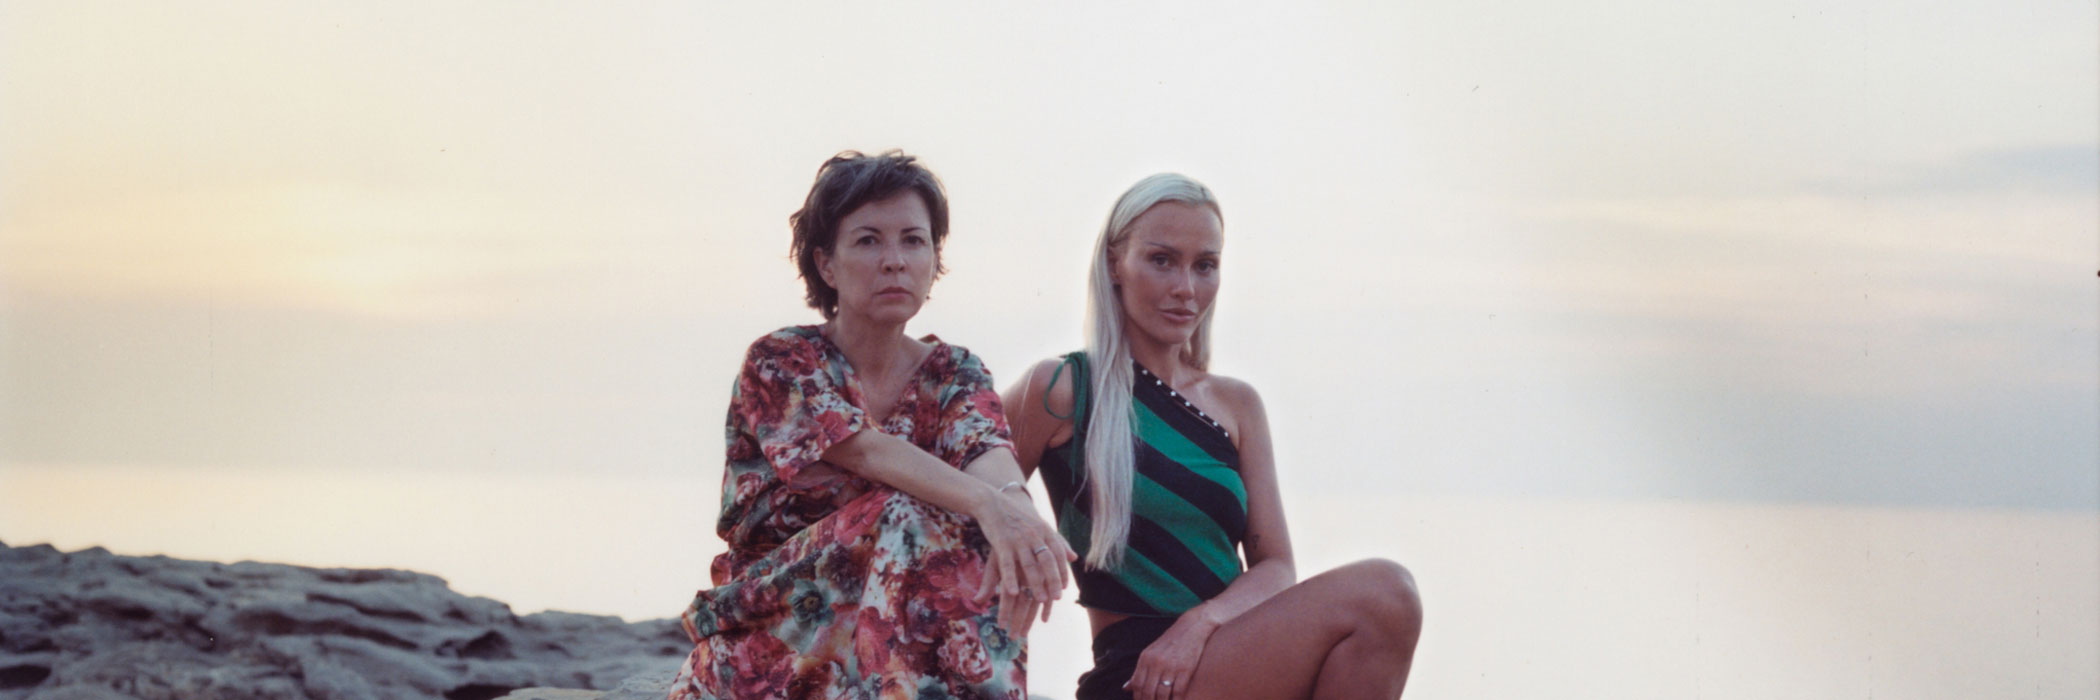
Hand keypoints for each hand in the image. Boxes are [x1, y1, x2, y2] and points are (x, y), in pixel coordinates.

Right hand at [969, 486, 1074, 633]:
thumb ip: (1058, 542)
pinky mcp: (1001, 543)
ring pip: (1029, 565)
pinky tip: (1014, 593)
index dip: (1062, 570)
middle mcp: (1033, 535)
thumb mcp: (1039, 526)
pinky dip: (1011, 579)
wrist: (991, 502)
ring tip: (1041, 600)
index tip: (1065, 587)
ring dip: (1036, 584)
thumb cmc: (1017, 517)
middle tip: (1057, 597)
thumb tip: (1075, 557)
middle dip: (1053, 580)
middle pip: (1047, 560)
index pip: (1058, 553)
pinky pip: (1008, 564)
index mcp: (1044, 530)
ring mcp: (1017, 539)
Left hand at [1125, 612, 1218, 699]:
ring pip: (1162, 694)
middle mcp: (1156, 663)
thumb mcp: (1150, 654)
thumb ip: (1138, 672)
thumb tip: (1125, 688)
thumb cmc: (1169, 643)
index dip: (1138, 698)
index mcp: (1146, 659)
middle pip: (1148, 691)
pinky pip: (1178, 691)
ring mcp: (1171, 666)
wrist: (1192, 628)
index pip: (1137, 685)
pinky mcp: (1186, 669)